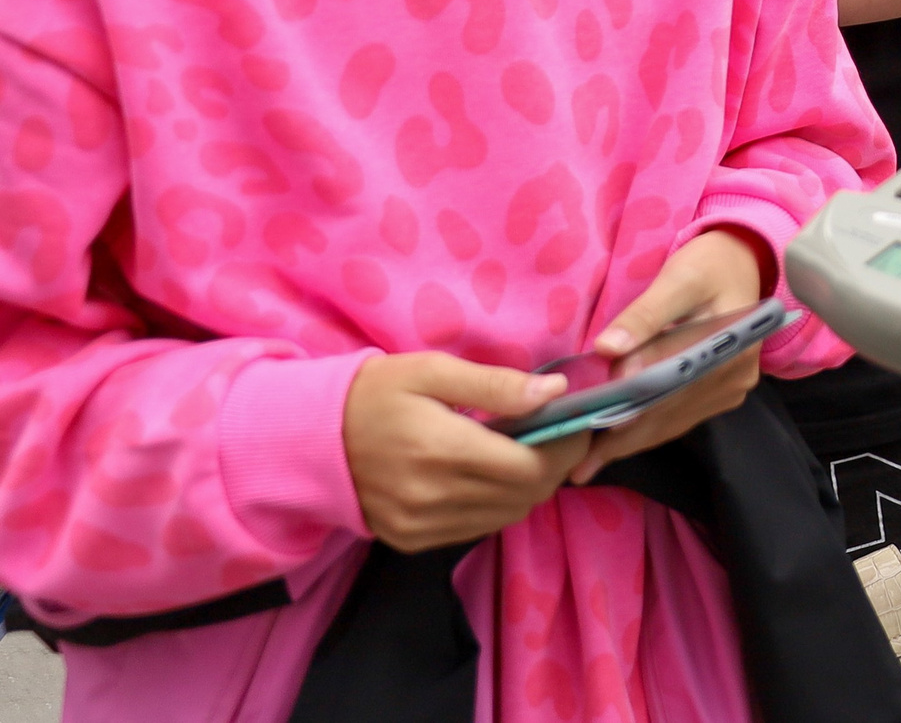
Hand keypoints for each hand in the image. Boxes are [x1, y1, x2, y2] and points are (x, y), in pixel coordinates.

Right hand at [343, 353, 582, 551]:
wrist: (309, 441)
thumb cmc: (375, 394)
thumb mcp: (432, 371)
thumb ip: (496, 384)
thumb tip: (554, 391)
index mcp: (441, 451)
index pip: (531, 466)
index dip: (567, 447)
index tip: (580, 421)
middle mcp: (433, 498)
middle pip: (525, 495)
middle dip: (556, 465)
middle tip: (563, 433)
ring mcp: (421, 526)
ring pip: (506, 516)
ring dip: (530, 486)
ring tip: (531, 450)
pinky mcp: (411, 540)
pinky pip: (476, 528)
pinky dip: (498, 504)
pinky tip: (493, 473)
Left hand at [568, 228, 769, 483]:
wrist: (739, 261)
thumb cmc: (707, 265)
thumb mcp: (676, 278)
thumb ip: (644, 314)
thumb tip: (608, 350)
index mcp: (730, 347)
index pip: (670, 384)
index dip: (628, 406)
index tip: (588, 425)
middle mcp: (734, 377)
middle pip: (670, 413)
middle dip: (622, 437)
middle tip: (577, 463)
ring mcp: (730, 389)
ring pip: (672, 424)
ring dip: (631, 441)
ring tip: (589, 461)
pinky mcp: (721, 394)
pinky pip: (679, 420)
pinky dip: (646, 431)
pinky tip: (617, 442)